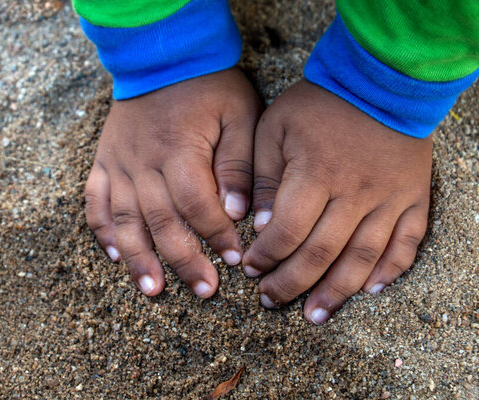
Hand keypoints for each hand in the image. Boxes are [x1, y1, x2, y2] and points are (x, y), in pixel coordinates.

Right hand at [85, 68, 260, 297]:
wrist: (162, 55)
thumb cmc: (207, 85)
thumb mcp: (238, 115)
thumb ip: (237, 164)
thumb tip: (236, 212)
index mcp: (180, 150)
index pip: (198, 206)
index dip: (216, 237)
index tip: (234, 260)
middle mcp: (143, 162)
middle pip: (161, 222)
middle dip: (183, 261)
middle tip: (204, 291)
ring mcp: (118, 163)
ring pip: (124, 219)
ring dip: (137, 258)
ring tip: (151, 289)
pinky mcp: (104, 161)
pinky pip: (95, 201)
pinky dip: (102, 230)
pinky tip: (112, 255)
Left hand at [243, 80, 431, 323]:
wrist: (380, 79)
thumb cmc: (319, 103)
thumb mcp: (275, 128)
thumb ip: (264, 176)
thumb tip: (261, 223)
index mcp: (315, 175)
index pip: (288, 232)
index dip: (266, 256)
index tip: (250, 269)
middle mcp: (354, 194)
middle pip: (321, 254)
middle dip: (291, 283)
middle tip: (271, 300)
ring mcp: (388, 199)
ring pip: (362, 258)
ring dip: (336, 292)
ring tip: (315, 315)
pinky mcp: (412, 198)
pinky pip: (406, 243)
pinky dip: (390, 270)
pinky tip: (371, 291)